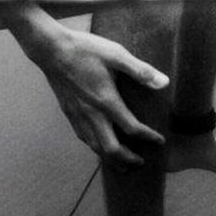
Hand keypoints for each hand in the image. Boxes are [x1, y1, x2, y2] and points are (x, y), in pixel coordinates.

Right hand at [0, 0, 169, 165]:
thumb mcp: (116, 54)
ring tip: (121, 165)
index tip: (159, 141)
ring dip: (110, 158)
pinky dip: (94, 147)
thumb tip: (164, 83)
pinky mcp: (68, 112)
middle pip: (111, 147)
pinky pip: (83, 137)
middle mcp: (91, 113)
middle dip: (127, 159)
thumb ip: (140, 71)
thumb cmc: (84, 49)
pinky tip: (97, 146)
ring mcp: (77, 115)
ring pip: (94, 146)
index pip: (131, 128)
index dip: (148, 137)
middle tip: (140, 163)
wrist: (50, 50)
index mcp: (106, 101)